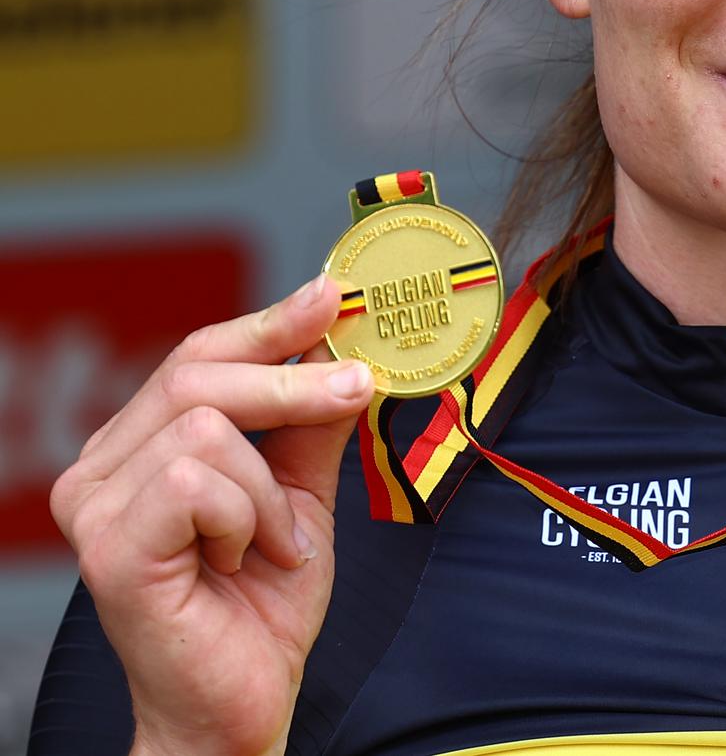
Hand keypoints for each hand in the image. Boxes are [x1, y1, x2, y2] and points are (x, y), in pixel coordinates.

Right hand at [49, 273, 375, 755]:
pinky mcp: (108, 547)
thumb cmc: (260, 602)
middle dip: (294, 380)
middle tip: (361, 388)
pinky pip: (199, 484)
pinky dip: (246, 520)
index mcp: (138, 447)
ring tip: (273, 542)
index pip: (197, 355)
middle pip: (198, 373)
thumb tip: (342, 347)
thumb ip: (311, 424)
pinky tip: (242, 561)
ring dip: (268, 489)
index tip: (332, 294)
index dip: (267, 322)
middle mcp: (100, 469)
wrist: (240, 701)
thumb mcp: (301, 492)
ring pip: (208, 428)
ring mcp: (93, 507)